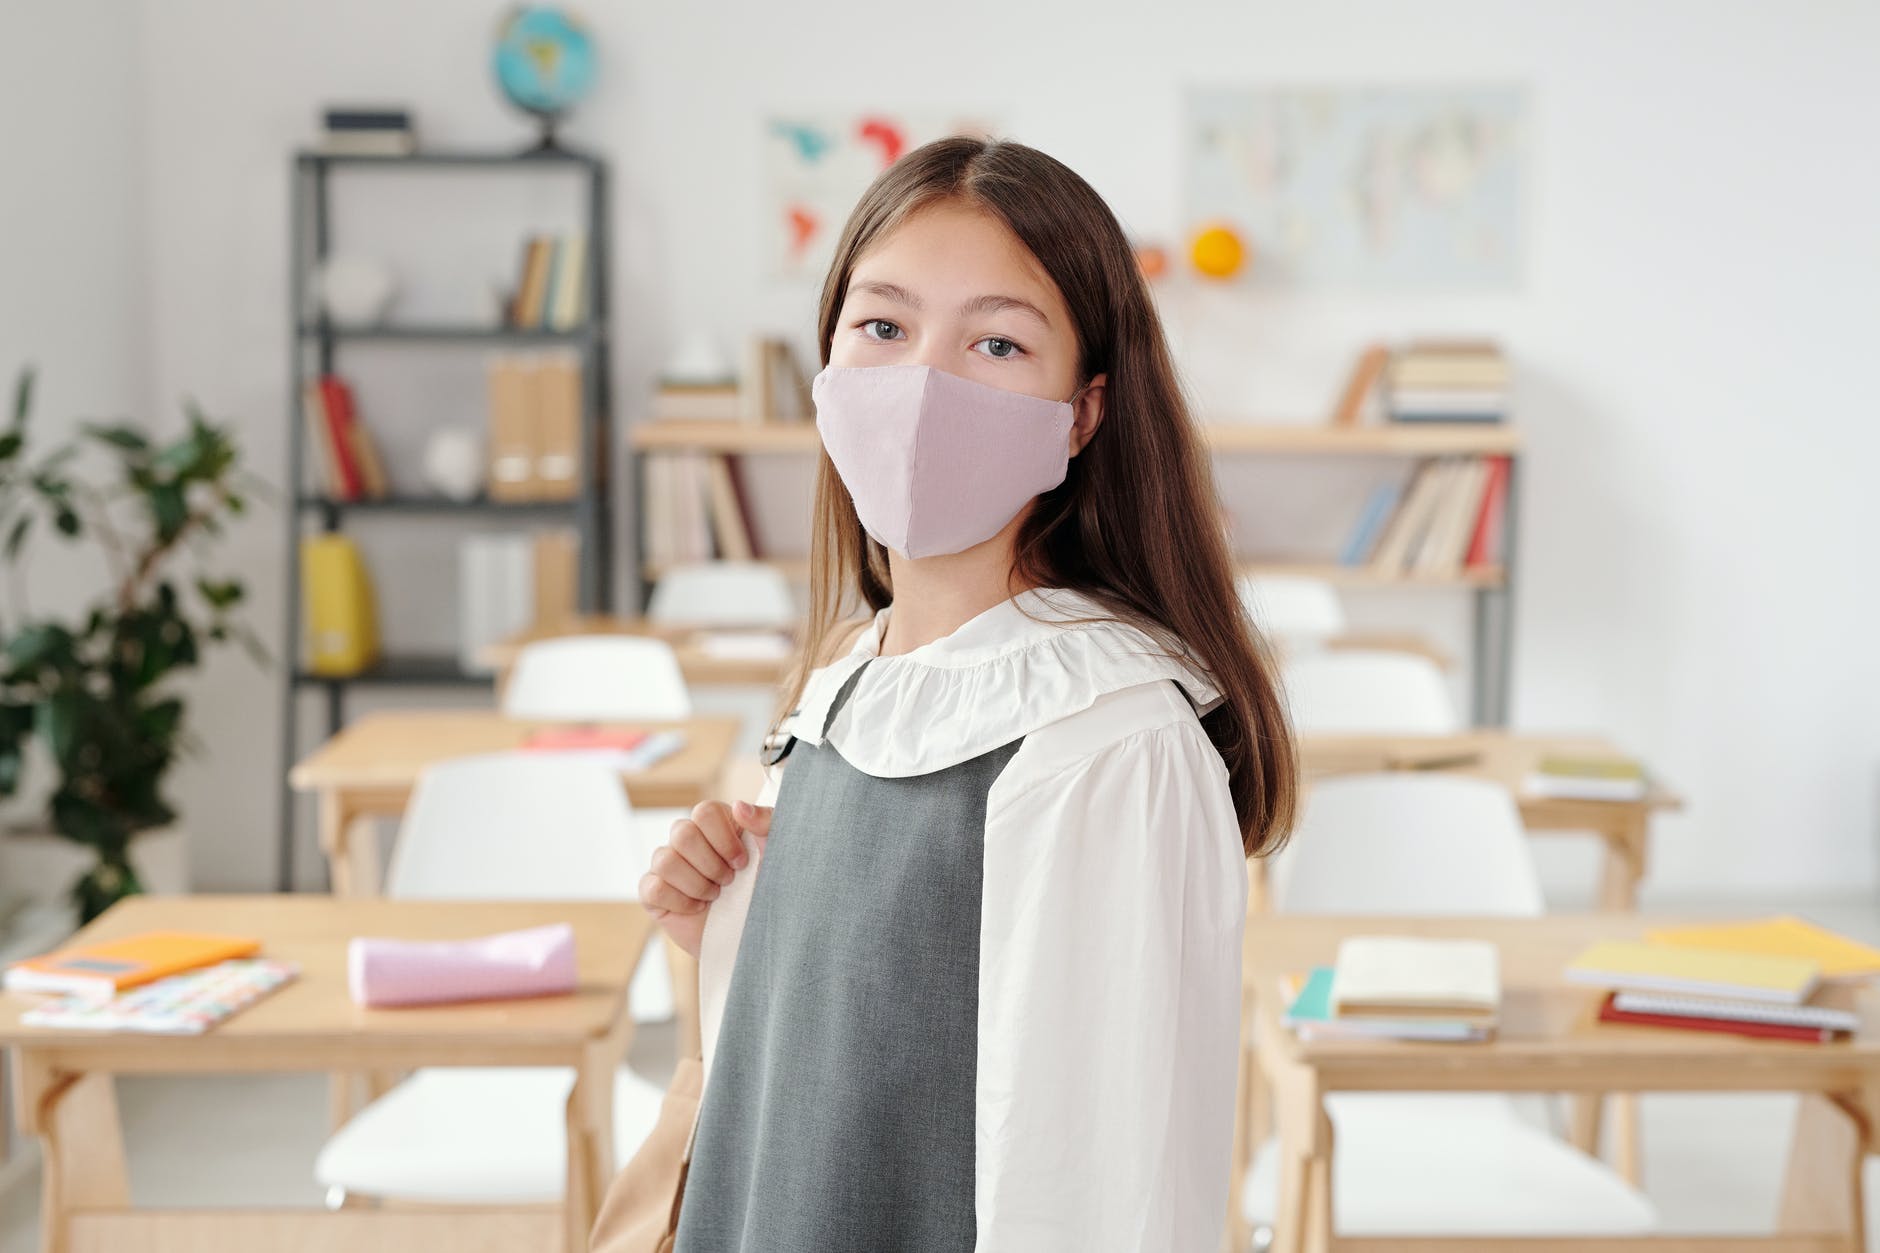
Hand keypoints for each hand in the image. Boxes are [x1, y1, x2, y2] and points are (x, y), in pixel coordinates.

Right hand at [640, 799, 772, 958]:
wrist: (753, 938)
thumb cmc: (767, 892)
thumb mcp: (777, 856)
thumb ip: (767, 824)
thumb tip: (739, 806)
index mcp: (717, 823)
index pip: (705, 811)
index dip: (724, 839)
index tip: (743, 863)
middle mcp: (688, 838)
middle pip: (682, 833)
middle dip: (711, 865)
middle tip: (729, 882)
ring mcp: (667, 864)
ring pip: (664, 859)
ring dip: (697, 884)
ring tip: (715, 895)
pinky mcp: (653, 892)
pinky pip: (652, 888)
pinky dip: (679, 901)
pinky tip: (697, 908)